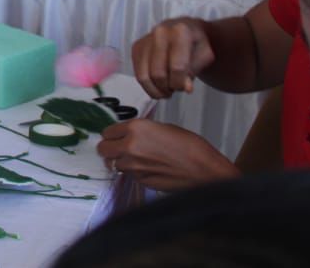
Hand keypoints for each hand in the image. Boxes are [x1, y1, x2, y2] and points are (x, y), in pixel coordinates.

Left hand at [96, 119, 238, 191]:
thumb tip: (126, 135)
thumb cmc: (190, 146)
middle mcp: (129, 147)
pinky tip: (151, 169)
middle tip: (119, 148)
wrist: (206, 171)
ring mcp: (134, 166)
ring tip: (140, 159)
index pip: (107, 132)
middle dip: (109, 149)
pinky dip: (135, 172)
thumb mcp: (162, 128)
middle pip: (103, 149)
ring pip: (115, 164)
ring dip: (122, 162)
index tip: (116, 136)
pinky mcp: (141, 181)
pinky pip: (130, 175)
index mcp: (135, 128)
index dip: (112, 134)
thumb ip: (140, 131)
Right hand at [131, 17, 215, 98]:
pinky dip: (147, 85)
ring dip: (156, 89)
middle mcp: (159, 32)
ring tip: (166, 90)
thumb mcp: (205, 56)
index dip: (180, 83)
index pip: (177, 67)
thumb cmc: (197, 43)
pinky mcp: (136, 47)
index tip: (185, 88)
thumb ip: (195, 70)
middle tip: (175, 89)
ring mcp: (145, 40)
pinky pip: (137, 73)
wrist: (185, 30)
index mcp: (180, 32)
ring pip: (144, 76)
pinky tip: (158, 84)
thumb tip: (185, 87)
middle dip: (167, 87)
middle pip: (158, 73)